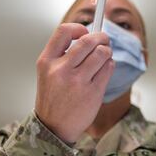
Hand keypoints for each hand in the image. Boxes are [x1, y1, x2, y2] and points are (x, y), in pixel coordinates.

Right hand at [35, 23, 113, 142]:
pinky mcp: (93, 92)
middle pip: (88, 40)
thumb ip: (63, 54)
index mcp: (46, 61)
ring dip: (107, 51)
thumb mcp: (47, 72)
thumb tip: (88, 35)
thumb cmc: (53, 97)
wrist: (53, 127)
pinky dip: (109, 64)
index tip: (85, 31)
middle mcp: (61, 70)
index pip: (63, 31)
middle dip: (101, 37)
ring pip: (102, 53)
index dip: (78, 28)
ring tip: (104, 55)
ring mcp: (78, 81)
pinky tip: (104, 68)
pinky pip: (108, 68)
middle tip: (104, 40)